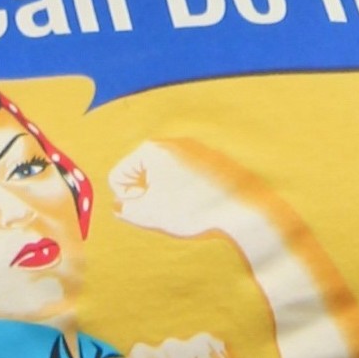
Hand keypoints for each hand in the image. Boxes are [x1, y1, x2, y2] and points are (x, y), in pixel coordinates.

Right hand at [107, 140, 247, 240]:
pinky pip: (183, 175)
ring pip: (162, 175)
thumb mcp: (150, 215)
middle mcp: (170, 143)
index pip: (117, 176)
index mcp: (151, 150)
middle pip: (140, 172)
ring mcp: (191, 149)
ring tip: (183, 207)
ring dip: (163, 193)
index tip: (147, 208)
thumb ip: (127, 210)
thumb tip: (120, 206)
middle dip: (145, 194)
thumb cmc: (192, 210)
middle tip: (165, 210)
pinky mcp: (209, 159)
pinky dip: (183, 189)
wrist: (241, 208)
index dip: (127, 199)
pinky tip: (198, 202)